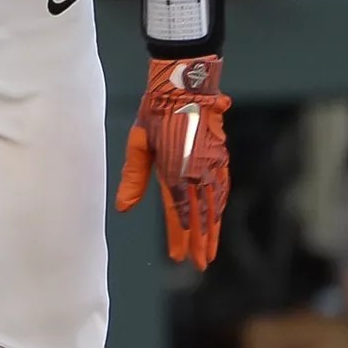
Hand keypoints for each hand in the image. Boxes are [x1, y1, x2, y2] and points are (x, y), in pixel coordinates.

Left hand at [115, 55, 231, 270]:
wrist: (185, 84)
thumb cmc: (155, 112)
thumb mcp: (138, 144)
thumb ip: (134, 178)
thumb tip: (124, 209)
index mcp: (174, 172)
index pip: (178, 214)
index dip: (179, 237)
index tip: (179, 257)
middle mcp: (196, 173)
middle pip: (200, 216)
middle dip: (200, 242)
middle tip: (200, 264)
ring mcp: (212, 165)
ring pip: (215, 205)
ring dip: (213, 229)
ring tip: (211, 250)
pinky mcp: (220, 155)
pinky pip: (223, 187)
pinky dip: (221, 205)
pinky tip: (218, 215)